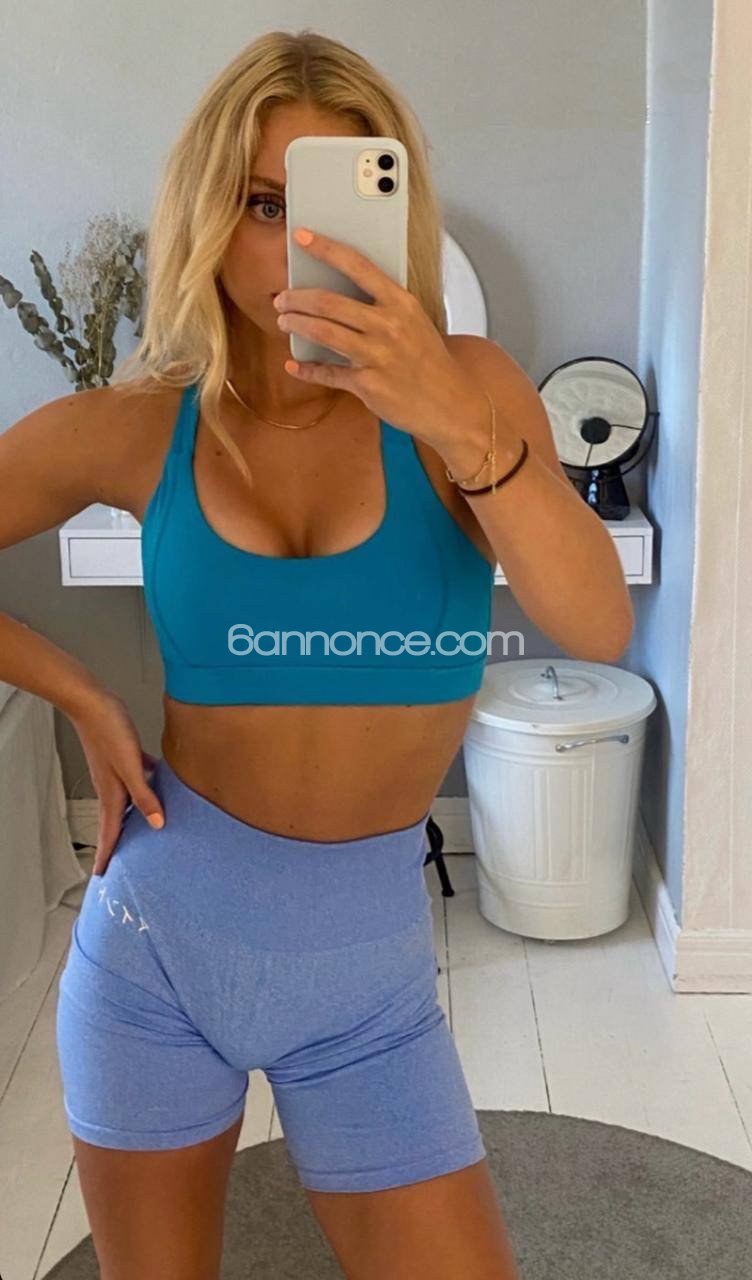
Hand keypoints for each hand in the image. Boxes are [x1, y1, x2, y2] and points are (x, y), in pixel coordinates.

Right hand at [70, 690, 164, 875]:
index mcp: (112, 794)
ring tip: (142, 829)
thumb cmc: (109, 732)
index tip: (102, 875)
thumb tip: (158, 824)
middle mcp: (111, 787)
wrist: (92, 703)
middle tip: (119, 861)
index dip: (107, 854)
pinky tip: (160, 779)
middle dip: (117, 843)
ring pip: (126, 801)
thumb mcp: (130, 766)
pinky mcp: (121, 756)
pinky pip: (136, 776)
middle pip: (116, 822)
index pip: (110, 832)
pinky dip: (146, 783)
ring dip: (133, 816)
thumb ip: (145, 796)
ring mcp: (115, 772)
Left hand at [274, 226, 480, 450]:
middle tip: (282, 298)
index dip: (326, 248)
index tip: (302, 236)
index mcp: (401, 303)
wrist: (450, 402)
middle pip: (328, 301)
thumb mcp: (414, 321)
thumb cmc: (428, 359)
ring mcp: (377, 356)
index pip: (357, 265)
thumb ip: (382, 304)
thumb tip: (340, 290)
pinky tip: (295, 364)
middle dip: (296, 298)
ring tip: (284, 321)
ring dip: (296, 324)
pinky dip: (307, 369)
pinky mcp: (367, 385)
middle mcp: (388, 326)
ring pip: (322, 332)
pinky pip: (328, 373)